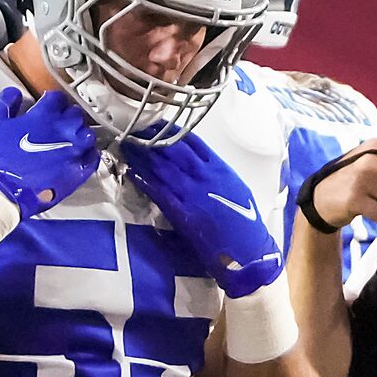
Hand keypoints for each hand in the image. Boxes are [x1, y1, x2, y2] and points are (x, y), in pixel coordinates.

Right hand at [0, 89, 102, 217]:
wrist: (1, 190)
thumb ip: (6, 104)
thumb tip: (13, 93)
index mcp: (43, 116)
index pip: (57, 98)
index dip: (53, 100)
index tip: (50, 104)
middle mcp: (62, 131)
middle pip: (76, 114)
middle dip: (69, 115)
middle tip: (61, 121)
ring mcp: (73, 152)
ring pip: (87, 134)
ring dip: (80, 133)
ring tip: (72, 138)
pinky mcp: (77, 173)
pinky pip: (92, 158)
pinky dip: (89, 154)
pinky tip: (82, 154)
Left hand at [119, 133, 285, 296]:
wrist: (249, 254)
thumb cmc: (247, 226)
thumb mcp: (237, 191)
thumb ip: (217, 176)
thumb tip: (201, 169)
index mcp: (221, 169)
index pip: (193, 141)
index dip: (172, 130)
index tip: (157, 122)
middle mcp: (205, 176)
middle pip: (173, 149)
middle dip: (153, 137)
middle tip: (134, 126)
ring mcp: (193, 194)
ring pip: (163, 167)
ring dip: (142, 155)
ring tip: (127, 144)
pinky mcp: (182, 213)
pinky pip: (159, 192)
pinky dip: (144, 180)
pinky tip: (132, 171)